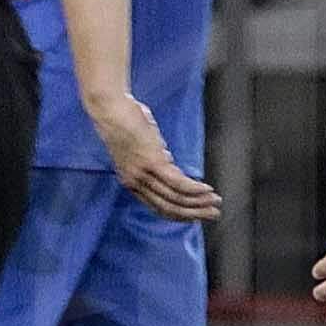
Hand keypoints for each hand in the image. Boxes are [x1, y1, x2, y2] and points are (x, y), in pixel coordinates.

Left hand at [81, 92, 221, 223]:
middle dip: (194, 213)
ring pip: (176, 198)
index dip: (180, 214)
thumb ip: (152, 159)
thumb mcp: (136, 148)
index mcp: (131, 182)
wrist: (109, 109)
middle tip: (213, 214)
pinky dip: (195, 188)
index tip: (196, 216)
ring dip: (199, 202)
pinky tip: (207, 189)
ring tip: (215, 202)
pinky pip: (178, 182)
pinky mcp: (153, 162)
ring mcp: (144, 174)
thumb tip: (168, 161)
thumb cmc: (123, 122)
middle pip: (169, 207)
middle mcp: (136, 182)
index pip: (158, 207)